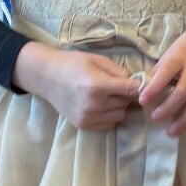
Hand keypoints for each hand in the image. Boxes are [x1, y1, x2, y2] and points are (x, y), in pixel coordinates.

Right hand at [14, 40, 139, 133]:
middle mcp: (94, 105)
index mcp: (98, 86)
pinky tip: (99, 105)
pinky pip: (109, 124)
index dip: (137, 86)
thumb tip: (138, 83)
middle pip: (126, 104)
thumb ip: (119, 72)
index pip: (131, 91)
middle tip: (114, 86)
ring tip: (106, 96)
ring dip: (118, 107)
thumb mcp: (97, 60)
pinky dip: (109, 116)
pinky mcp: (84, 125)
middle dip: (124, 95)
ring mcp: (88, 117)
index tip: (137, 83)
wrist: (47, 77)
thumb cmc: (73, 64)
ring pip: (119, 116)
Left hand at [137, 15, 185, 138]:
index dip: (153, 90)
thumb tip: (148, 85)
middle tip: (154, 118)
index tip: (142, 101)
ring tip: (171, 131)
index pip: (164, 75)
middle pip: (180, 94)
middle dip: (166, 109)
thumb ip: (164, 65)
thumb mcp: (176, 46)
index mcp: (181, 55)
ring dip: (183, 121)